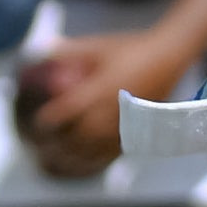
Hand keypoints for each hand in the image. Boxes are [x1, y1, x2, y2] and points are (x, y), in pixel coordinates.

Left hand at [15, 38, 165, 179]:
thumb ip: (70, 50)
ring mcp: (126, 123)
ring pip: (94, 148)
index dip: (49, 120)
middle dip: (58, 142)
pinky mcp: (136, 130)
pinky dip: (93, 159)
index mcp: (101, 89)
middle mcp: (112, 110)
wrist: (169, 57)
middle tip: (41, 144)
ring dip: (72, 155)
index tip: (37, 122)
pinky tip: (82, 160)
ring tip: (56, 157)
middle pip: (78, 136)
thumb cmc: (132, 49)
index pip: (68, 110)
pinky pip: (112, 152)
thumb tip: (43, 48)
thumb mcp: (99, 46)